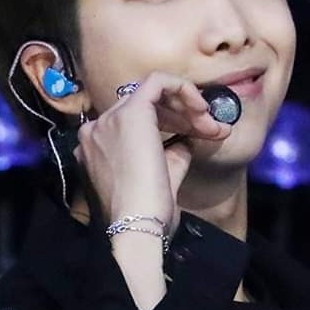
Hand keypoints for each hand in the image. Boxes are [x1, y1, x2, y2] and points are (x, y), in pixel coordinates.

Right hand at [73, 72, 231, 233]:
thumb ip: (171, 158)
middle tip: (211, 131)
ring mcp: (110, 120)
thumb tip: (185, 142)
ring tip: (212, 127)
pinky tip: (202, 109)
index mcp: (97, 150)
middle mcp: (97, 131)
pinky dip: (182, 89)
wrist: (136, 227)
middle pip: (144, 108)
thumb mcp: (160, 183)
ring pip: (153, 94)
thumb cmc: (146, 218)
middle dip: (182, 116)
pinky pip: (158, 82)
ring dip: (186, 107)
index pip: (134, 124)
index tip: (198, 137)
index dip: (170, 125)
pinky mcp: (131, 113)